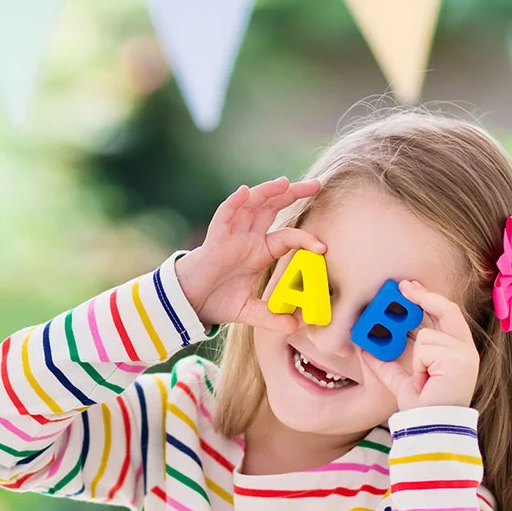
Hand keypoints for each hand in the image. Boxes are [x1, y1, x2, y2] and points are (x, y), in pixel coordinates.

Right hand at [175, 177, 323, 330]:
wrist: (188, 304)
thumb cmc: (216, 301)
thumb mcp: (249, 311)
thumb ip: (271, 317)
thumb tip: (293, 327)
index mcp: (259, 251)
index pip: (288, 236)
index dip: (305, 238)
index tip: (323, 247)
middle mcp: (248, 238)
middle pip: (273, 207)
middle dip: (293, 193)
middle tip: (316, 185)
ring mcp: (231, 236)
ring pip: (251, 205)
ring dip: (267, 192)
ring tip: (285, 183)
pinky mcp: (214, 240)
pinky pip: (224, 217)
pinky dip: (233, 203)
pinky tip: (244, 192)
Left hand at [359, 279, 479, 409]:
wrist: (431, 428)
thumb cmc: (422, 410)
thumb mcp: (401, 382)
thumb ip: (387, 365)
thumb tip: (366, 350)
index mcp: (458, 353)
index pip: (447, 315)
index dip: (429, 298)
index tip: (409, 288)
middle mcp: (467, 351)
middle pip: (445, 310)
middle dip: (422, 295)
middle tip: (402, 285)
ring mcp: (465, 354)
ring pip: (425, 336)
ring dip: (417, 359)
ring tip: (423, 381)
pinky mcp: (459, 358)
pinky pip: (425, 348)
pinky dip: (419, 365)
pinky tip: (427, 382)